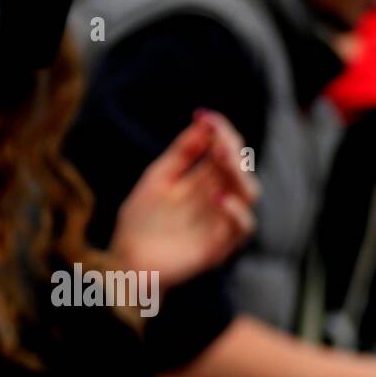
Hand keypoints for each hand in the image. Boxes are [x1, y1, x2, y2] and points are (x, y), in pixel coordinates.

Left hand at [111, 110, 259, 289]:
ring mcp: (221, 222)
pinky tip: (218, 197)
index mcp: (204, 180)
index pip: (224, 151)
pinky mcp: (222, 246)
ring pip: (248, 194)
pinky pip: (243, 227)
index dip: (220, 132)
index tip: (206, 116)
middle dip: (232, 150)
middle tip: (217, 139)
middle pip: (240, 169)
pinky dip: (236, 211)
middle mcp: (218, 198)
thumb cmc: (141, 220)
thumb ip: (181, 153)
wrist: (127, 259)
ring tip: (221, 156)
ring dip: (238, 173)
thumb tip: (203, 122)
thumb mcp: (158, 178)